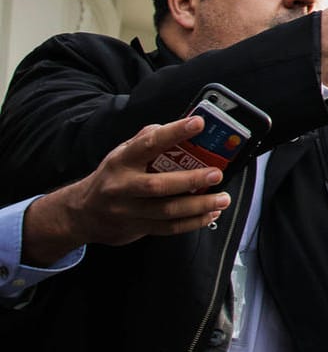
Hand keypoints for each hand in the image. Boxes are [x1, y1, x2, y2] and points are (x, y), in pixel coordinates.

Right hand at [22, 117, 232, 266]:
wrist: (81, 214)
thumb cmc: (112, 177)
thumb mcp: (121, 153)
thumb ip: (147, 139)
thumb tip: (179, 124)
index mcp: (122, 161)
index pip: (149, 143)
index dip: (174, 132)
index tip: (198, 123)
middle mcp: (123, 186)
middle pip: (158, 185)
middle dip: (191, 180)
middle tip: (217, 174)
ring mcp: (128, 210)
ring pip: (167, 211)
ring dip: (199, 206)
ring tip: (223, 199)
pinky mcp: (137, 228)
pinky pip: (169, 228)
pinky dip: (193, 222)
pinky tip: (211, 214)